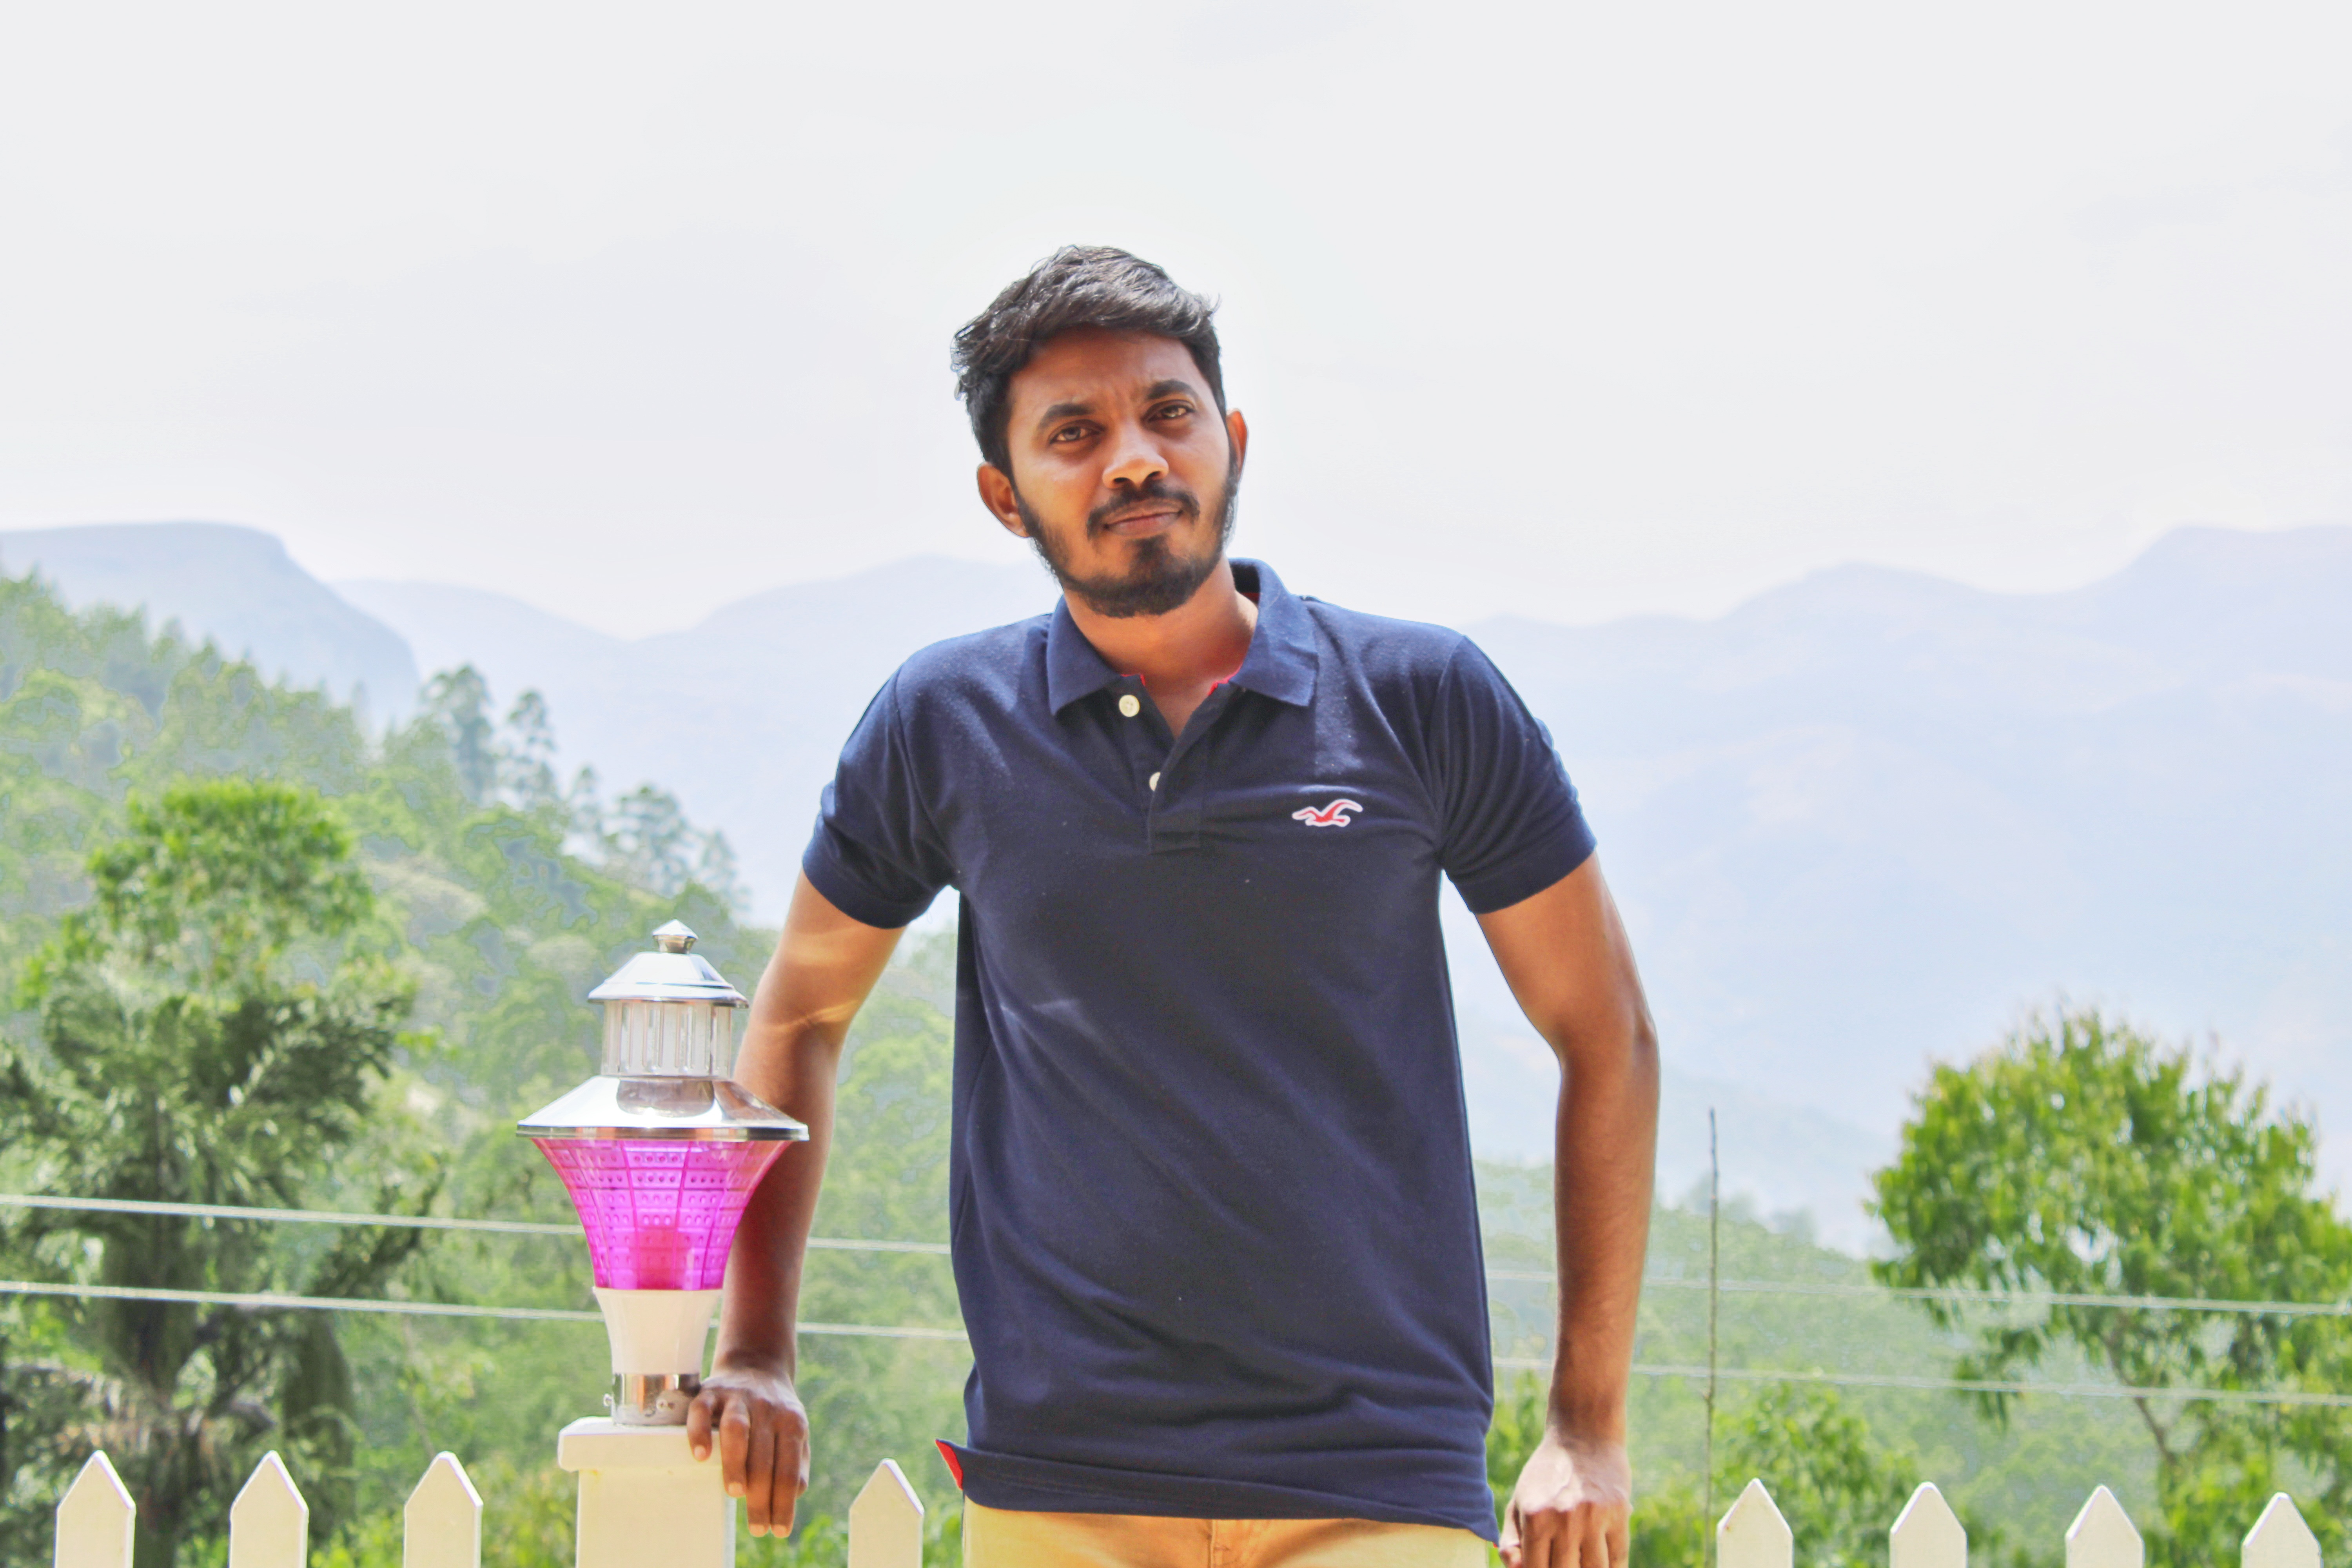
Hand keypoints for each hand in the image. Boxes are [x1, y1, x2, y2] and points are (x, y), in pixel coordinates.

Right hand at [686, 1362, 809, 1537]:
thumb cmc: (775, 1412)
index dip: (784, 1502)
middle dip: (760, 1496)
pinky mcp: (710, 1393)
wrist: (756, 1365)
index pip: (788, 1469)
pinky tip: (700, 1455)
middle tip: (756, 1526)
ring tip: (735, 1492)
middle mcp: (767, 1408)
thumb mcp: (793, 1432)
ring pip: (737, 1430)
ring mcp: (738, 1398)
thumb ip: (796, 1462)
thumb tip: (795, 1493)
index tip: (778, 1530)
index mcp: (791, 1422)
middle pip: (764, 1456)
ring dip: (736, 1462)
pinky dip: (700, 1433)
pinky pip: (703, 1411)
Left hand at [1500, 1430, 1630, 1567]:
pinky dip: (1612, 1567)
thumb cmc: (1546, 1477)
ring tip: (1581, 1560)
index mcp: (1535, 1517)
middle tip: (1565, 1560)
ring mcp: (1593, 1517)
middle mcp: (1563, 1519)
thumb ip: (1512, 1540)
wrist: (1584, 1437)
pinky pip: (1618, 1559)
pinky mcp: (1619, 1514)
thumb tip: (1515, 1567)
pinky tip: (1603, 1562)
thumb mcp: (1520, 1502)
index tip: (1544, 1566)